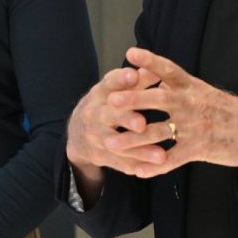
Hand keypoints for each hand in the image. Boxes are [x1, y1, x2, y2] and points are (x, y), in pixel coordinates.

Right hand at [66, 65, 164, 187]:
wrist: (77, 133)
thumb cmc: (105, 105)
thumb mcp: (114, 90)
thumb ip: (135, 80)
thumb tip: (155, 68)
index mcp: (100, 94)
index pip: (109, 83)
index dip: (121, 79)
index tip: (134, 75)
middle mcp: (94, 114)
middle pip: (109, 115)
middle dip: (126, 119)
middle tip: (142, 123)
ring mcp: (95, 137)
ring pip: (117, 145)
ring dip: (139, 151)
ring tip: (161, 155)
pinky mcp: (101, 156)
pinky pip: (120, 164)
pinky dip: (137, 167)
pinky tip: (154, 169)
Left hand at [105, 47, 237, 177]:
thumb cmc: (228, 110)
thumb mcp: (204, 91)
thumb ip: (179, 84)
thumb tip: (156, 72)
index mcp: (192, 86)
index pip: (168, 69)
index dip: (149, 60)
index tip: (130, 53)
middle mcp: (191, 103)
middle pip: (157, 99)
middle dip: (133, 100)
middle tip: (111, 101)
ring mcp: (194, 126)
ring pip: (157, 132)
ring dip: (132, 140)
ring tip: (111, 144)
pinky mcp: (199, 148)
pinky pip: (172, 159)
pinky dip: (154, 167)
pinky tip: (137, 172)